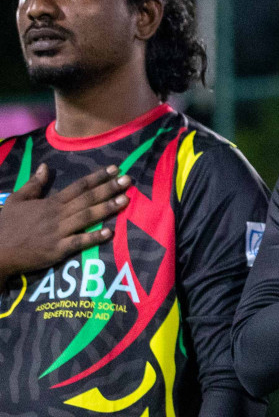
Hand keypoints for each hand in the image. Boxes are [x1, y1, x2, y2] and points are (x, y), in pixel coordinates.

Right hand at [0, 164, 129, 281]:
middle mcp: (56, 215)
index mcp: (49, 202)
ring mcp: (57, 232)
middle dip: (109, 189)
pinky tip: (109, 232)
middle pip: (87, 199)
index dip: (97, 177)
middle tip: (129, 180)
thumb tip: (46, 167)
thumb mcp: (17, 199)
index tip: (115, 169)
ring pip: (86, 217)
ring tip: (126, 200)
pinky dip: (93, 237)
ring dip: (106, 208)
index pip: (78, 187)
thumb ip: (34, 184)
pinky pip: (78, 242)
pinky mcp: (57, 250)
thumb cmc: (7, 225)